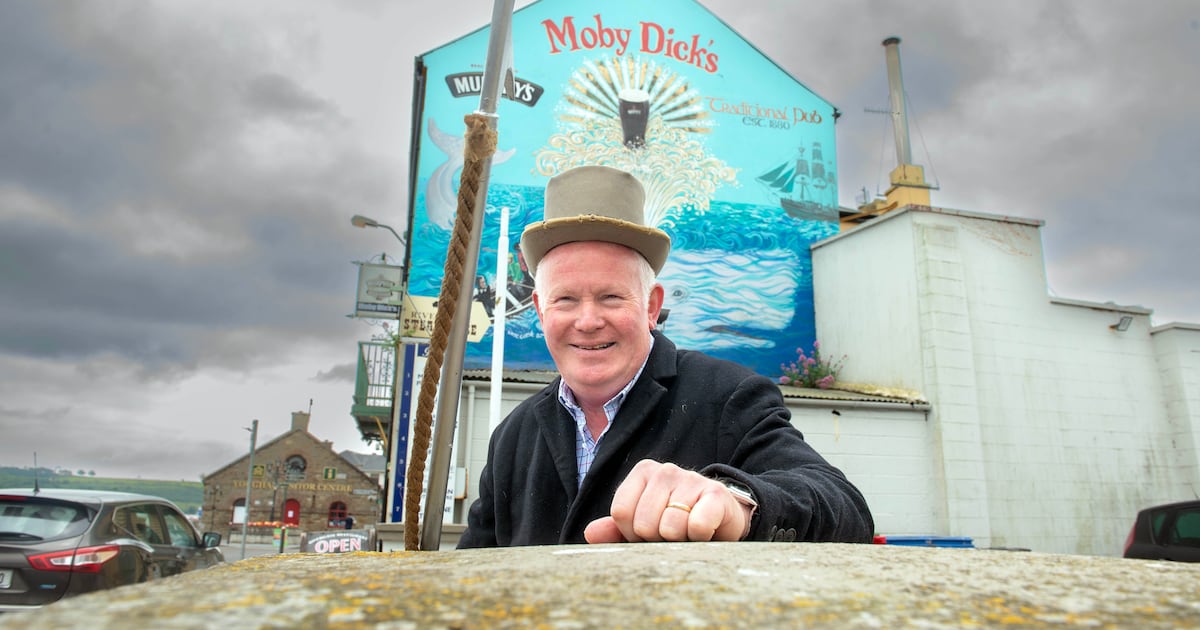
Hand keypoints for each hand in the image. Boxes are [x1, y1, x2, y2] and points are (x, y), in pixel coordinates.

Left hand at [583, 459, 752, 543]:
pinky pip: (696, 526)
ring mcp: (691, 479)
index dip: (632, 533)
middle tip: (670, 534)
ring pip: (669, 527)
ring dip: (679, 541)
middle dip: (656, 539)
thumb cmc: (675, 523)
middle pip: (643, 523)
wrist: (721, 520)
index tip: (647, 532)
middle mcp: (665, 470)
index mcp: (643, 473)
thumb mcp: (642, 526)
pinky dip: (699, 538)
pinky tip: (704, 531)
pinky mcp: (716, 494)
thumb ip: (614, 530)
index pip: (621, 512)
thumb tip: (590, 533)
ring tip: (687, 533)